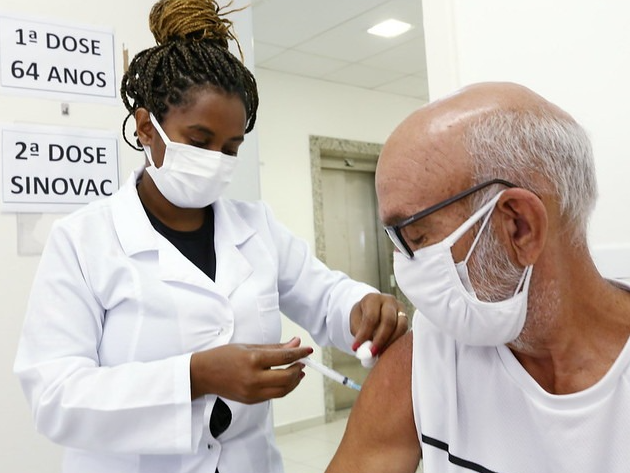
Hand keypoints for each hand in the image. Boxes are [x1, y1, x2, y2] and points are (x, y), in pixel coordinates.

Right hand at [190, 337, 312, 402]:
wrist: (203, 374)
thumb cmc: (223, 357)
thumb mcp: (249, 346)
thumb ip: (274, 347)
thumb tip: (296, 343)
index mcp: (252, 360)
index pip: (284, 357)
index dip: (300, 353)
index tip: (308, 350)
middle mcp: (253, 378)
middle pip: (287, 377)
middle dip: (298, 369)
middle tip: (302, 361)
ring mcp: (252, 392)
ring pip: (283, 390)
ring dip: (294, 381)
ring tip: (297, 371)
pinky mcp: (251, 401)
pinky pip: (274, 395)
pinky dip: (283, 387)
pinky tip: (285, 379)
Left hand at [349, 293, 407, 355]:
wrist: (372, 310)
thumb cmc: (362, 316)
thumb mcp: (355, 322)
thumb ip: (359, 333)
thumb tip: (365, 349)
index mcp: (372, 299)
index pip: (370, 317)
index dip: (364, 334)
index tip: (356, 348)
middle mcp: (389, 301)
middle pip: (388, 320)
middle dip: (380, 339)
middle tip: (372, 352)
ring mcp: (400, 308)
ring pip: (401, 326)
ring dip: (391, 342)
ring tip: (380, 353)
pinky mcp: (407, 317)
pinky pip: (405, 331)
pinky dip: (397, 342)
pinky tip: (388, 350)